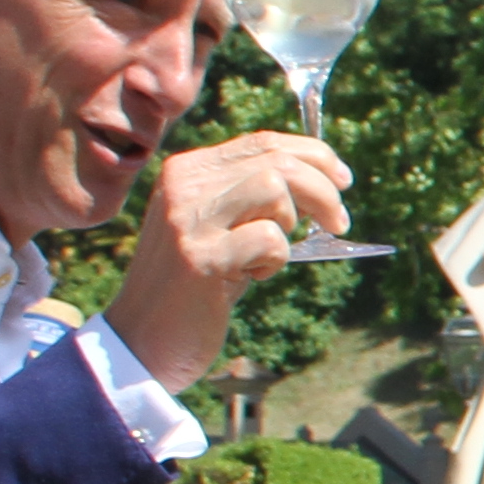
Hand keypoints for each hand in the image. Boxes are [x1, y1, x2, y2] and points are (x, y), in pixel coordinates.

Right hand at [104, 128, 352, 386]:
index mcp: (186, 170)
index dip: (313, 155)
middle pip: (276, 160)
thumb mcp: (217, 228)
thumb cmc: (193, 286)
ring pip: (274, 187)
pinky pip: (269, 238)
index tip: (343, 179)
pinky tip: (252, 277)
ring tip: (273, 254)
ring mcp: (188, 219)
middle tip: (339, 222)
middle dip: (323, 189)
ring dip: (293, 223)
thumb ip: (251, 199)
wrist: (141, 340)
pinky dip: (276, 259)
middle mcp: (183, 185)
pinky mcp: (201, 258)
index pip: (262, 142)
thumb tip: (323, 181)